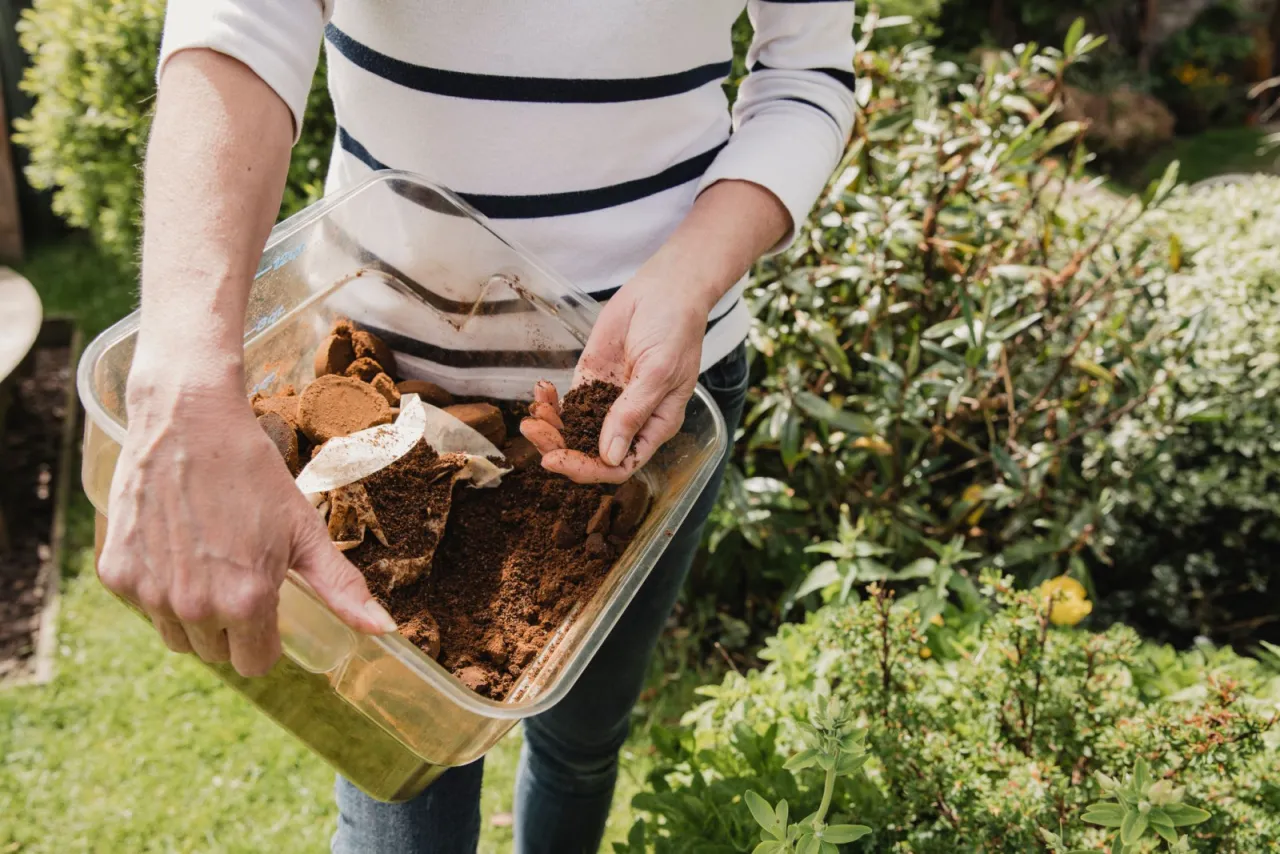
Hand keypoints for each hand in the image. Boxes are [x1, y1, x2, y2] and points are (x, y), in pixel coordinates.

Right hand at [97, 367, 395, 677]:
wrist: (188, 421)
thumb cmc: (254, 474)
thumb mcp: (304, 530)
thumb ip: (340, 588)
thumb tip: (384, 631)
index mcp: (246, 602)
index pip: (256, 664)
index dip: (266, 638)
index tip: (267, 603)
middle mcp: (195, 607)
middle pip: (217, 653)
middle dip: (232, 625)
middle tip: (237, 571)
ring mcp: (150, 593)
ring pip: (178, 637)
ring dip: (194, 614)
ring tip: (208, 560)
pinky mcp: (116, 574)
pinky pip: (143, 606)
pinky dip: (158, 588)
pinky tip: (175, 546)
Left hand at [520, 274, 712, 482]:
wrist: (664, 290)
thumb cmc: (675, 330)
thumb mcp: (658, 372)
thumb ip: (632, 412)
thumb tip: (609, 456)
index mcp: (655, 426)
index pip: (620, 465)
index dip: (588, 468)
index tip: (558, 459)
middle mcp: (630, 420)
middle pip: (591, 452)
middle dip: (559, 447)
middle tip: (533, 430)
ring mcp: (608, 401)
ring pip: (574, 431)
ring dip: (550, 427)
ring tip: (533, 413)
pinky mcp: (591, 380)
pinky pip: (567, 403)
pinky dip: (550, 402)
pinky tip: (539, 392)